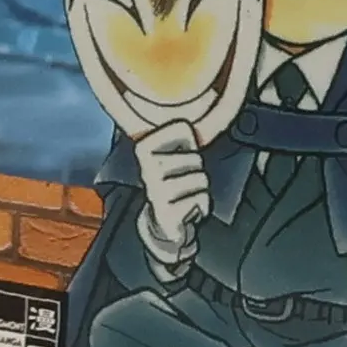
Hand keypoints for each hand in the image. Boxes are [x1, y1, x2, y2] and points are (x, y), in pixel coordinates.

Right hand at [133, 117, 210, 276]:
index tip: (180, 157)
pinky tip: (190, 208)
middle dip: (198, 169)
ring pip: (200, 179)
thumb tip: (192, 123)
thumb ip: (181, 136)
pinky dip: (202, 205)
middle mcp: (146, 170)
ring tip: (189, 194)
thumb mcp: (172, 155)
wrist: (163, 223)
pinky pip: (200, 199)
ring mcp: (155, 192)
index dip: (190, 144)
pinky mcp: (165, 213)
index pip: (180, 129)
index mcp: (144, 149)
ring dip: (201, 188)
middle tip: (186, 180)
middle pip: (195, 158)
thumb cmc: (172, 184)